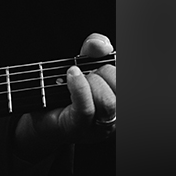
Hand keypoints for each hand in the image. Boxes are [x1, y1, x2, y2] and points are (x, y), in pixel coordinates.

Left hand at [13, 33, 115, 160]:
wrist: (41, 111)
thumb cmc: (66, 88)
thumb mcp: (83, 61)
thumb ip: (93, 47)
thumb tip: (102, 46)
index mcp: (122, 98)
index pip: (134, 79)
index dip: (120, 63)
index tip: (107, 61)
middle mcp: (116, 116)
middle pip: (123, 89)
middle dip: (104, 73)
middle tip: (89, 73)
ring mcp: (98, 127)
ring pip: (108, 102)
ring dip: (91, 83)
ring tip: (77, 79)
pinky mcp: (79, 129)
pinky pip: (86, 108)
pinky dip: (79, 87)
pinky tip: (71, 75)